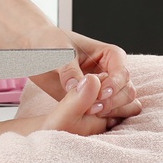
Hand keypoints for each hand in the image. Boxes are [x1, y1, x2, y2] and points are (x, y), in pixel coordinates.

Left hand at [18, 27, 140, 127]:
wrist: (35, 51)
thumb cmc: (50, 43)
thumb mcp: (58, 51)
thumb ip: (69, 69)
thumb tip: (76, 87)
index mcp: (110, 55)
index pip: (122, 73)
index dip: (114, 85)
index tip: (99, 94)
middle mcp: (111, 73)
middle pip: (127, 92)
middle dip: (113, 102)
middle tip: (92, 108)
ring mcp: (104, 90)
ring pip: (121, 106)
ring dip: (109, 112)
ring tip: (87, 112)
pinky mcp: (92, 103)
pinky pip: (106, 115)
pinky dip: (102, 119)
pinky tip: (85, 117)